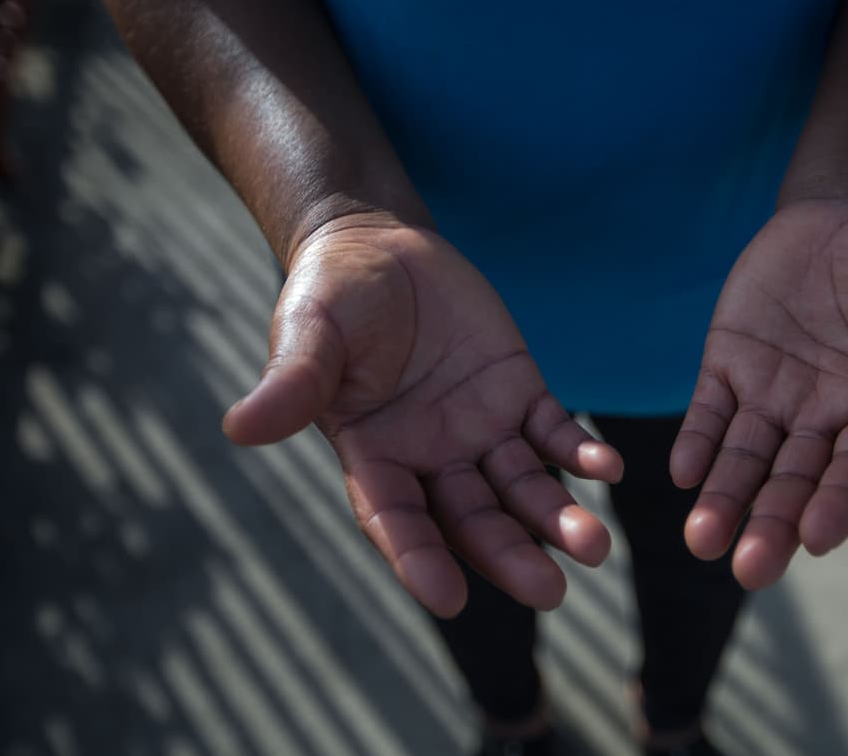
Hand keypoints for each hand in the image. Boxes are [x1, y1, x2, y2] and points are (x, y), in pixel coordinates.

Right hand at [223, 213, 622, 616]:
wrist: (380, 247)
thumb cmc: (332, 294)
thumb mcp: (310, 332)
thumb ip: (294, 382)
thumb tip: (240, 428)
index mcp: (373, 455)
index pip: (396, 519)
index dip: (418, 559)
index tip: (449, 600)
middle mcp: (429, 457)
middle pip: (472, 520)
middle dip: (510, 555)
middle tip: (552, 591)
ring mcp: (478, 429)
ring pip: (521, 488)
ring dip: (557, 517)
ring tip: (595, 545)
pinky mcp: (518, 393)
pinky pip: (554, 430)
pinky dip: (579, 452)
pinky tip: (608, 468)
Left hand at [672, 196, 847, 588]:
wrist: (845, 214)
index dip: (839, 502)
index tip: (817, 538)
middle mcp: (822, 416)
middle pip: (795, 479)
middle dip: (772, 522)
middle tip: (749, 570)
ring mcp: (773, 394)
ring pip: (746, 456)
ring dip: (724, 497)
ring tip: (702, 539)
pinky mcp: (730, 365)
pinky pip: (710, 410)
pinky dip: (698, 440)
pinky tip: (683, 471)